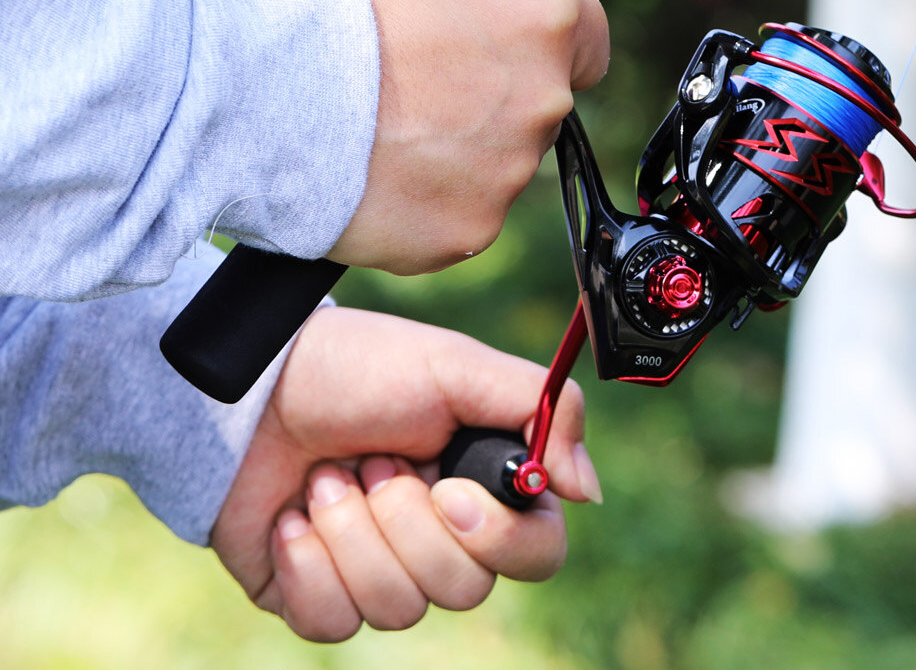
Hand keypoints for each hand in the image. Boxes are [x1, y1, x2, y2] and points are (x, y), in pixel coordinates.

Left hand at [212, 306, 601, 641]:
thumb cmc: (361, 366)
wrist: (255, 386)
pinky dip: (307, 565)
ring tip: (328, 475)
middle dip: (405, 521)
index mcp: (485, 484)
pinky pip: (332, 624)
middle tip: (376, 460)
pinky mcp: (317, 598)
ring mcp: (380, 574)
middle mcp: (441, 538)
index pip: (537, 552)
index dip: (498, 538)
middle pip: (464, 589)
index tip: (448, 491)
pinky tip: (292, 517)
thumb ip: (540, 409)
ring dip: (351, 532)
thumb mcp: (457, 366)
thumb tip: (586, 490)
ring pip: (397, 610)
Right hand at [314, 0, 610, 273]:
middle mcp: (547, 102)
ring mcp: (507, 174)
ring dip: (464, 137)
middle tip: (417, 62)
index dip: (533, 21)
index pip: (584, 28)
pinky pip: (464, 212)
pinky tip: (379, 160)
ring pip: (501, 154)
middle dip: (495, 78)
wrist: (254, 92)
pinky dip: (433, 195)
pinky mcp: (464, 233)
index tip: (478, 22)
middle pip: (541, 92)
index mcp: (552, 20)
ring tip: (386, 109)